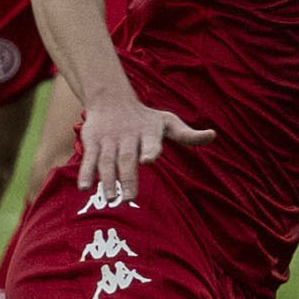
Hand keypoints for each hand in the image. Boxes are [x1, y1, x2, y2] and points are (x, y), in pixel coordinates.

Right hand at [75, 95, 214, 202]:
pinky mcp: (92, 142)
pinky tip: (85, 188)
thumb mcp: (168, 122)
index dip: (150, 150)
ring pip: (107, 161)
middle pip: (127, 158)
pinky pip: (89, 159)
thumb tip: (213, 135)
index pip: (151, 141)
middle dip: (128, 177)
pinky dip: (86, 173)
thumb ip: (188, 134)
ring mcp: (109, 139)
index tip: (149, 160)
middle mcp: (128, 136)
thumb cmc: (146, 118)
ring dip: (108, 180)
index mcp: (149, 131)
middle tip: (129, 199)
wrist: (111, 99)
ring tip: (111, 198)